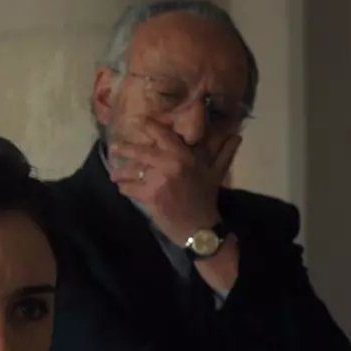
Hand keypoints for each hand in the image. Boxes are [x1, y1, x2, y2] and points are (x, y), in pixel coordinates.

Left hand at [107, 116, 242, 243]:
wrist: (200, 228)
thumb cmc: (206, 199)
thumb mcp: (215, 174)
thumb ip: (223, 153)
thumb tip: (237, 136)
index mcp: (184, 155)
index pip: (162, 134)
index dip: (148, 126)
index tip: (138, 121)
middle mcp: (171, 163)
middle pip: (141, 151)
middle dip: (124, 148)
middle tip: (113, 147)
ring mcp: (159, 179)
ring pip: (132, 171)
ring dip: (120, 173)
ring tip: (114, 175)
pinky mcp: (151, 195)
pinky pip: (130, 189)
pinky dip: (125, 189)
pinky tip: (123, 189)